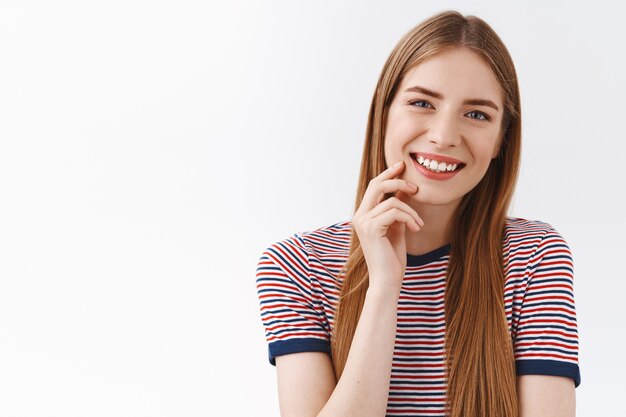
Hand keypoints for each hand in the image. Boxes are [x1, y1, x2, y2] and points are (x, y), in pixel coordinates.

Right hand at [352, 160, 423, 290]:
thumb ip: (398, 209)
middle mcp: (360, 216)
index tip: (402, 166)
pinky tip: (416, 228)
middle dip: (398, 182)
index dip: (388, 174)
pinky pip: (395, 212)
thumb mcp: (398, 227)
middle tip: (416, 188)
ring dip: (412, 212)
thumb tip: (406, 190)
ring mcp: (363, 222)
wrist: (387, 280)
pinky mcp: (371, 228)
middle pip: (377, 185)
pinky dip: (410, 218)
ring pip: (393, 201)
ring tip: (419, 224)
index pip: (374, 186)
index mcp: (364, 214)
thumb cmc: (392, 258)